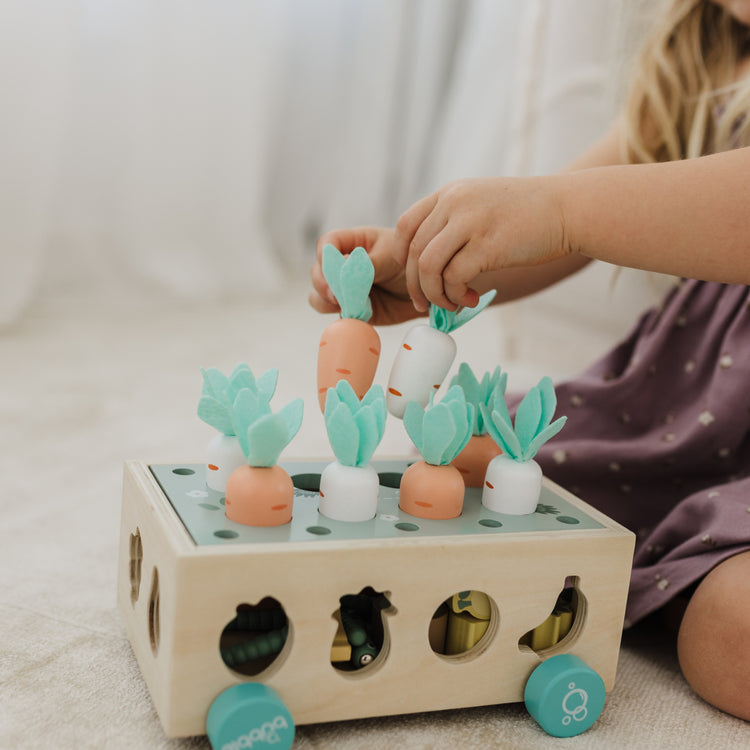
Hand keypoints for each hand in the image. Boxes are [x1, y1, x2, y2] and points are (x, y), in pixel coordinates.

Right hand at [309, 226, 424, 325]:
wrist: (428, 291)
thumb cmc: (410, 263)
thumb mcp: (391, 256)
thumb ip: (368, 263)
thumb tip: (345, 268)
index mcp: (352, 243)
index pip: (327, 244)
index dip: (324, 255)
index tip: (331, 267)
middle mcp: (344, 266)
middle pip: (318, 272)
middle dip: (322, 282)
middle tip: (335, 293)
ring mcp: (346, 289)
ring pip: (319, 296)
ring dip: (326, 301)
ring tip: (345, 304)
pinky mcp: (353, 310)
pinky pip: (338, 315)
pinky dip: (342, 316)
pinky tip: (357, 315)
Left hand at [392, 176, 569, 310]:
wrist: (569, 209)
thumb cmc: (527, 214)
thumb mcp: (481, 205)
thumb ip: (453, 222)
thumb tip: (428, 262)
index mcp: (449, 194)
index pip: (405, 225)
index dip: (402, 257)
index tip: (413, 276)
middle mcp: (454, 203)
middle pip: (414, 251)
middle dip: (415, 285)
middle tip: (425, 304)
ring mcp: (470, 222)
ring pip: (429, 266)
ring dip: (434, 294)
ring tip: (451, 304)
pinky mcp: (487, 245)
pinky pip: (454, 278)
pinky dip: (456, 296)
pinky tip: (471, 299)